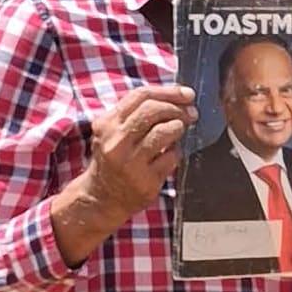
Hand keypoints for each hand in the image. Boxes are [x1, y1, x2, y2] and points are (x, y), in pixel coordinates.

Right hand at [85, 85, 197, 219]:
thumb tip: (178, 95)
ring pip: (164, 131)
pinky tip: (170, 155)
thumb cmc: (114, 159)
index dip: (168, 92)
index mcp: (107, 124)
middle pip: (153, 110)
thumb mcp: (114, 132)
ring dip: (178, 128)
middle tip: (191, 113)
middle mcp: (116, 141)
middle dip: (177, 108)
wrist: (101, 199)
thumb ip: (137, 113)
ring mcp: (130, 162)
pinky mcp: (145, 181)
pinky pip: (171, 157)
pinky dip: (176, 152)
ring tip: (179, 131)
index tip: (187, 94)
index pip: (141, 96)